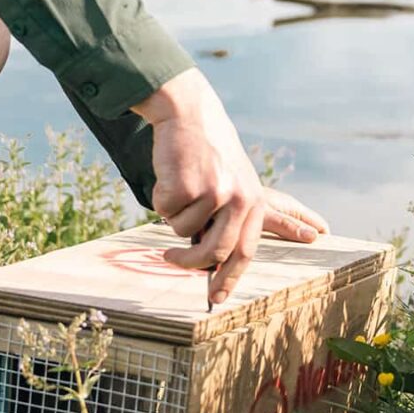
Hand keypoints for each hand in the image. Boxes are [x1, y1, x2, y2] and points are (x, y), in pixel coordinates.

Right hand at [133, 69, 328, 304]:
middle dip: (188, 263)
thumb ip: (228, 220)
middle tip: (169, 259)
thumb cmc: (208, 153)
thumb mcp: (232, 183)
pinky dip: (160, 197)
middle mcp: (239, 199)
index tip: (217, 297)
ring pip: (182, 230)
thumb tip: (213, 264)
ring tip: (179, 184)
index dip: (229, 277)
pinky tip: (170, 172)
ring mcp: (214, 192)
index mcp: (253, 202)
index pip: (244, 252)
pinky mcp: (189, 185)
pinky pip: (164, 210)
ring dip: (172, 213)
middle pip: (213, 252)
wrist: (189, 114)